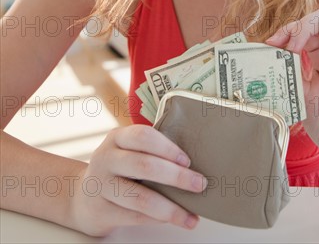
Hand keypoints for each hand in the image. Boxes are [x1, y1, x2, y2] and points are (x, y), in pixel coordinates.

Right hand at [69, 125, 206, 236]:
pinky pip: (135, 217)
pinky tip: (175, 220)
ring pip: (140, 197)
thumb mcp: (126, 151)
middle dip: (177, 176)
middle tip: (199, 184)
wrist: (81, 198)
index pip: (143, 136)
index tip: (188, 160)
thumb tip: (193, 163)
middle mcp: (106, 158)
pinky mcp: (100, 211)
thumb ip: (151, 151)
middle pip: (144, 165)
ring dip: (171, 208)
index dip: (167, 147)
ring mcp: (101, 186)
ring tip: (191, 216)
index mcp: (116, 138)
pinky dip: (158, 220)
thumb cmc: (117, 170)